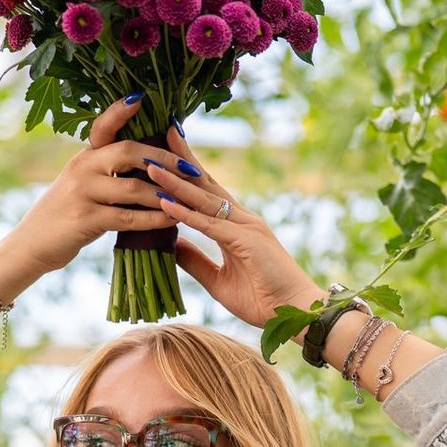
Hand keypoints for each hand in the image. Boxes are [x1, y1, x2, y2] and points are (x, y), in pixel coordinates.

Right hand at [6, 96, 180, 274]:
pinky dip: (154, 219)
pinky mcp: (85, 219)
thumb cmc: (66, 214)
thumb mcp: (81, 185)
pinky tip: (171, 219)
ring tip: (187, 198)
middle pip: (128, 152)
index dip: (121, 111)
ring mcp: (82, 193)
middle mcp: (82, 168)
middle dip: (163, 159)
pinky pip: (128, 218)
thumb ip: (107, 172)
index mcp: (84, 156)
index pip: (104, 126)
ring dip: (163, 193)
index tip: (142, 98)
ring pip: (132, 188)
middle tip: (189, 168)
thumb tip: (148, 163)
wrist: (32, 244)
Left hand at [141, 128, 324, 329]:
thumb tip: (170, 244)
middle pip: (205, 183)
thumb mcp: (218, 281)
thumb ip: (196, 261)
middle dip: (180, 159)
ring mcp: (246, 227)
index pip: (205, 192)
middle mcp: (241, 219)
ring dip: (175, 182)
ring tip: (150, 164)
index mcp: (236, 226)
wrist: (297, 314)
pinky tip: (166, 203)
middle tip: (159, 132)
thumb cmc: (264, 299)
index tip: (163, 152)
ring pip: (204, 199)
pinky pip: (210, 225)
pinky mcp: (247, 242)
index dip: (184, 173)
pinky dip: (187, 214)